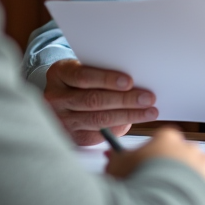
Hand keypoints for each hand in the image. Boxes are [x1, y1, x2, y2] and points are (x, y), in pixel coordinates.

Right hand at [43, 59, 157, 145]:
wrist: (62, 95)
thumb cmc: (81, 79)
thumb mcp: (84, 67)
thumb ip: (100, 71)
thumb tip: (133, 82)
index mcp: (59, 74)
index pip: (83, 76)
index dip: (106, 79)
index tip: (129, 81)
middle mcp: (56, 98)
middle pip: (92, 100)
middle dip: (124, 100)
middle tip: (147, 98)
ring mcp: (62, 119)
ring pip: (97, 120)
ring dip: (127, 116)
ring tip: (148, 112)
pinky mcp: (71, 136)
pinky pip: (97, 135)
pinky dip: (118, 129)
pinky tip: (132, 122)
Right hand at [105, 127, 204, 202]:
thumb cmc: (137, 185)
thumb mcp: (116, 169)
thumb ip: (117, 160)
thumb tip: (113, 158)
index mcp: (167, 138)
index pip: (162, 140)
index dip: (153, 154)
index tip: (146, 167)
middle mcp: (188, 148)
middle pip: (180, 155)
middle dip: (171, 168)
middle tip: (158, 185)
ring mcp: (204, 165)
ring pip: (196, 170)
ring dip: (187, 181)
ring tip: (172, 199)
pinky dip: (201, 194)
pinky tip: (188, 204)